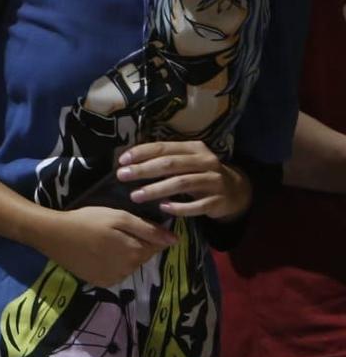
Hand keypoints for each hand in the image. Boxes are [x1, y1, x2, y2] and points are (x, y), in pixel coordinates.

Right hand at [35, 206, 176, 286]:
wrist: (53, 235)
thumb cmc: (86, 221)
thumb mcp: (118, 217)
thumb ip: (148, 229)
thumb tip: (174, 240)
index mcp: (135, 252)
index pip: (156, 245)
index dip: (147, 234)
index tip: (131, 225)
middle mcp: (128, 270)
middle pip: (143, 256)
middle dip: (135, 244)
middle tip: (115, 232)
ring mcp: (114, 278)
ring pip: (130, 265)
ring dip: (124, 255)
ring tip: (105, 242)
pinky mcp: (101, 282)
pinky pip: (117, 273)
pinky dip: (113, 265)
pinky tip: (99, 254)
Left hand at [117, 141, 251, 220]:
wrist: (235, 192)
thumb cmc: (200, 175)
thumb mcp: (186, 162)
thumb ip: (164, 159)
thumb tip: (128, 163)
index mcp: (194, 148)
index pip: (164, 147)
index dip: (142, 153)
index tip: (122, 161)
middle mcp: (206, 161)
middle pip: (170, 164)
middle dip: (144, 170)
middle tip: (123, 176)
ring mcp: (214, 181)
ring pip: (181, 183)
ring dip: (156, 189)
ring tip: (136, 196)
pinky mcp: (218, 201)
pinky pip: (196, 205)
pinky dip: (179, 207)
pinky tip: (164, 208)